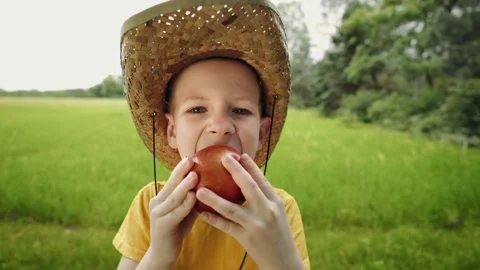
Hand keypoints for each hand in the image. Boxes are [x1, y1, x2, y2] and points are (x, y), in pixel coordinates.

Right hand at [146, 157, 198, 266]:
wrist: (163, 253)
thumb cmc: (177, 229)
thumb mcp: (184, 211)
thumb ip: (192, 198)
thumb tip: (211, 184)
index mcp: (162, 197)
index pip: (171, 179)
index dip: (180, 168)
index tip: (191, 156)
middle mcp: (157, 203)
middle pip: (170, 184)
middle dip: (180, 171)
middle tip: (191, 160)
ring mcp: (158, 214)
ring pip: (173, 197)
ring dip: (184, 186)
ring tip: (194, 175)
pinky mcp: (162, 225)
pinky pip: (175, 213)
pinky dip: (185, 204)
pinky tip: (193, 197)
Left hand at [196, 154, 303, 269]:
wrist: (283, 261)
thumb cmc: (278, 233)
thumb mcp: (277, 212)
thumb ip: (264, 197)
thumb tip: (248, 178)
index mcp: (275, 202)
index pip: (262, 180)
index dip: (250, 166)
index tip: (239, 155)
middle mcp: (266, 211)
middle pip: (249, 187)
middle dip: (235, 171)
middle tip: (223, 159)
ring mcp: (255, 225)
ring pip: (231, 209)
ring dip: (214, 198)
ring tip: (200, 190)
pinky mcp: (246, 238)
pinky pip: (226, 227)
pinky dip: (213, 219)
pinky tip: (202, 213)